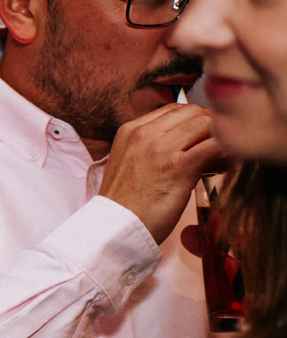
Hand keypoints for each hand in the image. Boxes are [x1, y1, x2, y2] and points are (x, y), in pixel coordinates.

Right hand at [97, 104, 223, 243]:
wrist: (114, 228)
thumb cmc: (125, 203)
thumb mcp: (128, 162)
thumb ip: (149, 145)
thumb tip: (183, 141)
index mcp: (131, 130)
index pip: (175, 109)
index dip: (193, 122)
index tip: (198, 141)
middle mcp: (144, 133)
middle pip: (195, 112)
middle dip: (210, 129)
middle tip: (213, 152)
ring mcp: (160, 148)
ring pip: (208, 125)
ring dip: (220, 142)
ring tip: (217, 163)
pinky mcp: (177, 166)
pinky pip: (215, 147)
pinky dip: (225, 156)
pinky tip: (220, 169)